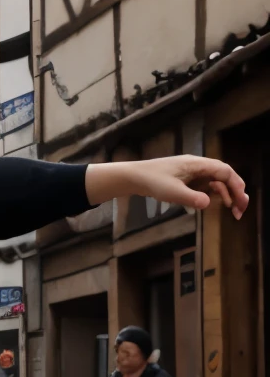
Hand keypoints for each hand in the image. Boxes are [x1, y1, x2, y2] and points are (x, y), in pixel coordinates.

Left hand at [86, 154, 247, 217]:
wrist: (135, 177)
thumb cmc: (153, 181)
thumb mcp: (172, 192)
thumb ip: (191, 198)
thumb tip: (209, 203)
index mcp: (197, 164)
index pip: (224, 172)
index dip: (236, 186)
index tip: (241, 202)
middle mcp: (199, 166)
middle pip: (224, 176)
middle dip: (236, 192)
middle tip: (241, 210)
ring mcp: (194, 172)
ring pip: (217, 182)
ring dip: (226, 195)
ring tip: (234, 211)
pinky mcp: (188, 179)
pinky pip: (206, 186)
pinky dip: (214, 195)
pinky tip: (216, 205)